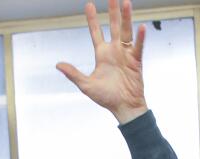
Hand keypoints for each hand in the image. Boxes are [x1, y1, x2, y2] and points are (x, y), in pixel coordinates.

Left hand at [56, 0, 147, 124]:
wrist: (124, 108)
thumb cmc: (107, 98)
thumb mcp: (86, 85)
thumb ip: (73, 74)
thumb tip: (57, 65)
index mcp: (102, 54)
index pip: (96, 32)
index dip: (92, 19)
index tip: (89, 4)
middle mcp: (114, 51)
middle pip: (114, 26)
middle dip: (113, 12)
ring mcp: (126, 55)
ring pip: (126, 32)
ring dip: (127, 18)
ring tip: (126, 3)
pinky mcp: (136, 62)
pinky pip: (138, 47)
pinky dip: (140, 38)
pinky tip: (141, 27)